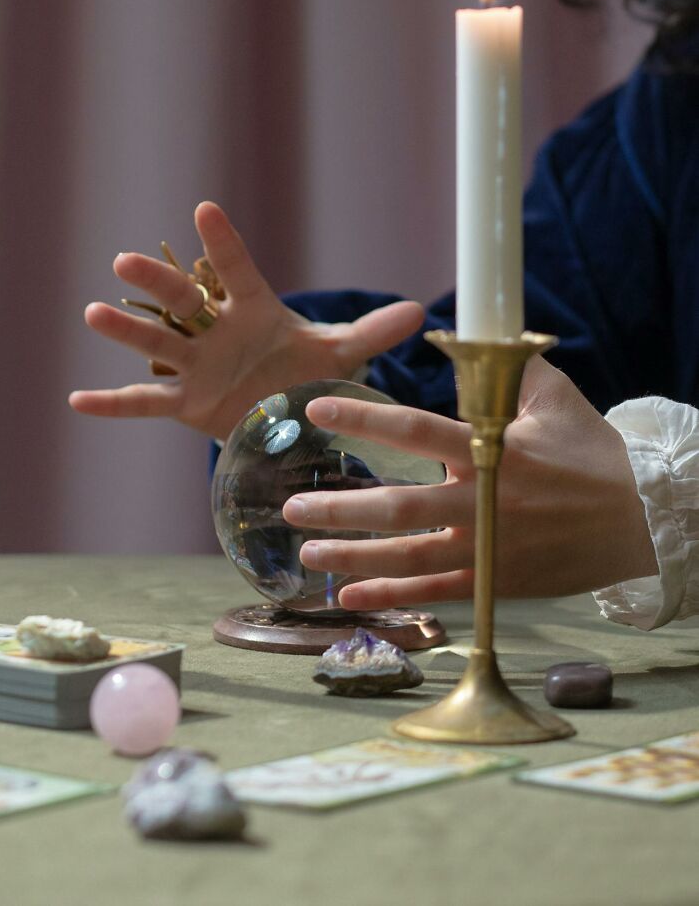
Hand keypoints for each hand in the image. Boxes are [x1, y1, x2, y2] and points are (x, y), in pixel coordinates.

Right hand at [68, 202, 423, 438]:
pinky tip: (77, 399)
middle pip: (183, 301)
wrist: (284, 410)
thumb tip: (419, 311)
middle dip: (157, 283)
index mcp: (254, 310)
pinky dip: (113, 404)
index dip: (224, 243)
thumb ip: (372, 333)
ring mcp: (197, 365)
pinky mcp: (185, 403)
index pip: (238, 270)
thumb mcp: (339, 354)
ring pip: (157, 344)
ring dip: (127, 330)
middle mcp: (217, 330)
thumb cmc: (306, 371)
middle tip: (124, 260)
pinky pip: (144, 403)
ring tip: (95, 313)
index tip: (206, 210)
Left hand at [282, 356, 656, 607]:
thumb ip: (510, 370)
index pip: (415, 429)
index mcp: (492, 449)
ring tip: (307, 552)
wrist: (638, 521)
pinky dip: (391, 595)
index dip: (363, 417)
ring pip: (408, 557)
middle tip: (293, 505)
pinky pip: (434, 592)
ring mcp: (486, 548)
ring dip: (352, 557)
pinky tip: (350, 597)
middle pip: (399, 507)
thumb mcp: (557, 399)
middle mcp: (482, 502)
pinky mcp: (494, 581)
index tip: (318, 408)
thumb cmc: (594, 455)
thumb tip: (477, 337)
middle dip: (341, 508)